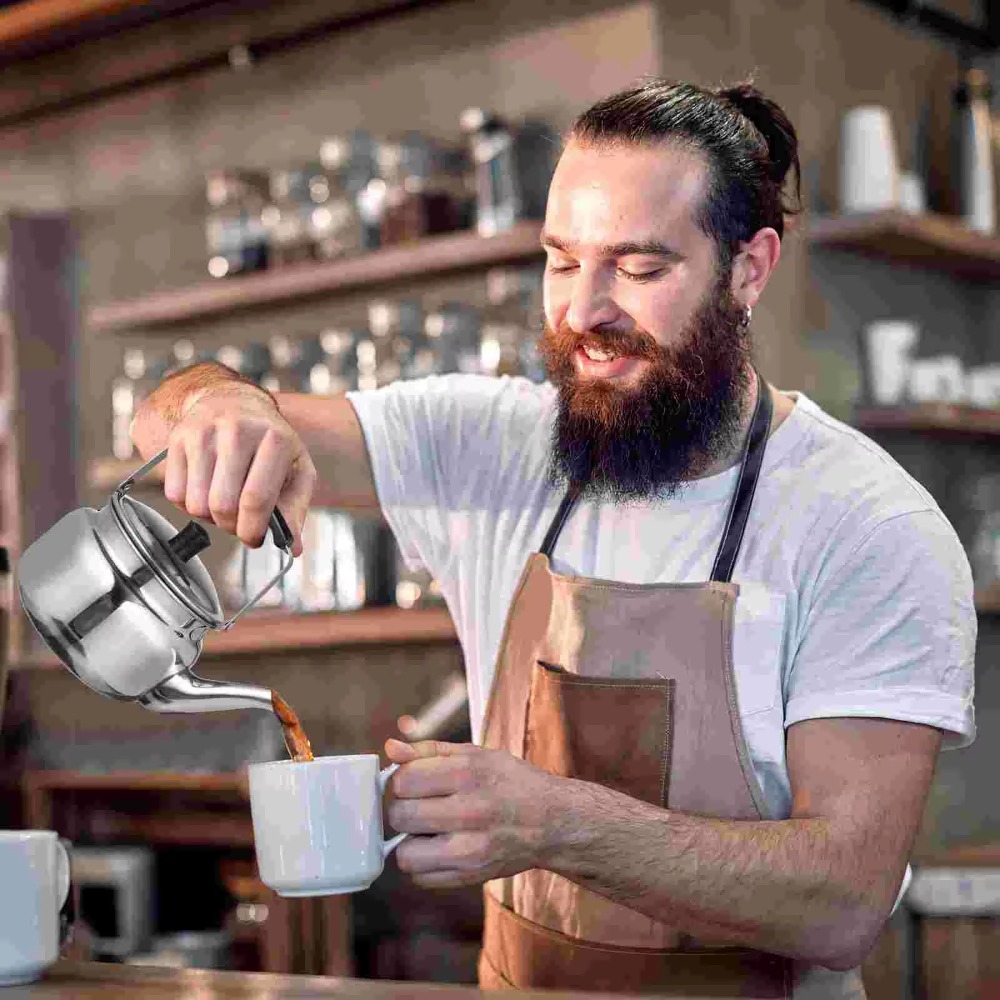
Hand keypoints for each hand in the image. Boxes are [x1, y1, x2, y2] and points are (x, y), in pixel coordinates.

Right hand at [132, 381, 315, 557]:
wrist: (233, 401)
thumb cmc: (269, 442)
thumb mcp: (296, 469)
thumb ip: (295, 509)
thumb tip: (293, 548)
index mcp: (274, 439)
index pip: (255, 500)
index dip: (252, 530)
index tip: (253, 539)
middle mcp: (237, 430)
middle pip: (223, 506)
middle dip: (231, 527)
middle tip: (239, 524)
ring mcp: (203, 432)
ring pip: (196, 504)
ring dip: (210, 518)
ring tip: (225, 504)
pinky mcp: (178, 438)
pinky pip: (174, 494)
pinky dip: (189, 505)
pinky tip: (206, 491)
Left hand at [384, 738, 564, 888]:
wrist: (553, 822)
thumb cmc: (512, 783)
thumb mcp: (476, 754)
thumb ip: (429, 751)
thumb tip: (391, 748)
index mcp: (469, 774)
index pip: (404, 780)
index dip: (402, 780)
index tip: (414, 782)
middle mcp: (470, 812)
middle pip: (400, 816)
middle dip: (403, 808)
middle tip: (420, 805)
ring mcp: (471, 849)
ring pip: (405, 854)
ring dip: (410, 841)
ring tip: (428, 830)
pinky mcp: (471, 876)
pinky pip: (421, 878)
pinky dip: (423, 864)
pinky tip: (439, 848)